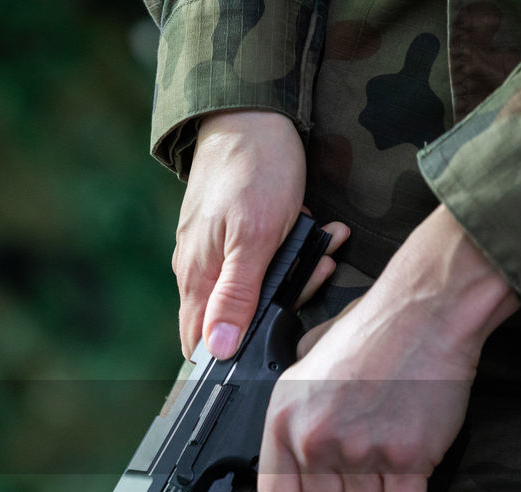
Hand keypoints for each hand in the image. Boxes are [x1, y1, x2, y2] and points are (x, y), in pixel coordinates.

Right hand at [174, 111, 342, 357]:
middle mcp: (198, 271)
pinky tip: (314, 231)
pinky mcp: (230, 232)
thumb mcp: (255, 238)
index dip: (237, 351)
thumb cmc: (253, 170)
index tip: (281, 328)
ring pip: (254, 289)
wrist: (250, 110)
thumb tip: (219, 350)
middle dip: (281, 304)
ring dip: (295, 272)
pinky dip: (290, 251)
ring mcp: (213, 250)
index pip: (201, 345)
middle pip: (235, 319)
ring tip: (323, 243)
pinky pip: (260, 260)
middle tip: (317, 270)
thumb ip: (236, 297)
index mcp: (197, 279)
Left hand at [258, 206, 520, 491]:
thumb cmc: (371, 332)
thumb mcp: (304, 363)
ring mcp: (360, 451)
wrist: (423, 313)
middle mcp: (315, 440)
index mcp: (283, 419)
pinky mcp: (407, 457)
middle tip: (364, 485)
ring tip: (389, 485)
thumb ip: (293, 408)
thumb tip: (290, 444)